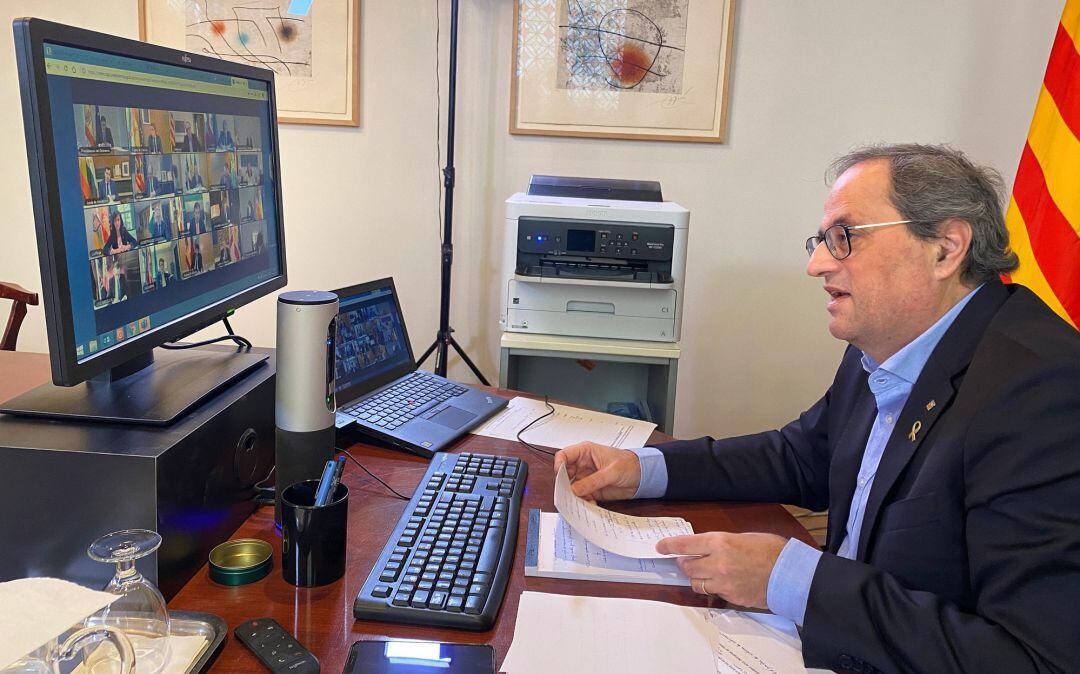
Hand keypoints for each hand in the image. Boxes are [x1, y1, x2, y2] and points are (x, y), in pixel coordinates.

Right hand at [553, 441, 640, 500]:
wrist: (642, 476)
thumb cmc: (629, 464)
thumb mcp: (612, 471)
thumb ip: (593, 481)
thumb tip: (575, 489)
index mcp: (585, 452)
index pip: (564, 455)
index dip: (559, 465)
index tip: (560, 477)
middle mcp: (583, 465)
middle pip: (564, 474)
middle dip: (564, 485)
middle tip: (568, 494)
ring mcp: (586, 478)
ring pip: (571, 487)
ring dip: (573, 495)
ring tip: (580, 501)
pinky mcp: (591, 489)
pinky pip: (581, 497)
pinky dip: (583, 502)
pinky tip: (590, 503)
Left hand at [658, 532, 787, 609]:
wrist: (789, 574)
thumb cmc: (771, 550)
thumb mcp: (743, 537)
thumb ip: (722, 543)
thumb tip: (706, 547)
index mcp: (720, 542)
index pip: (684, 545)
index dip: (669, 546)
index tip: (661, 548)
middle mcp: (716, 562)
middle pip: (687, 567)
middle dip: (685, 563)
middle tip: (688, 560)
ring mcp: (722, 582)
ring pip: (696, 583)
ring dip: (697, 577)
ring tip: (707, 572)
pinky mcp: (730, 596)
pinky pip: (713, 592)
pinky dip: (713, 587)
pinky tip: (724, 582)